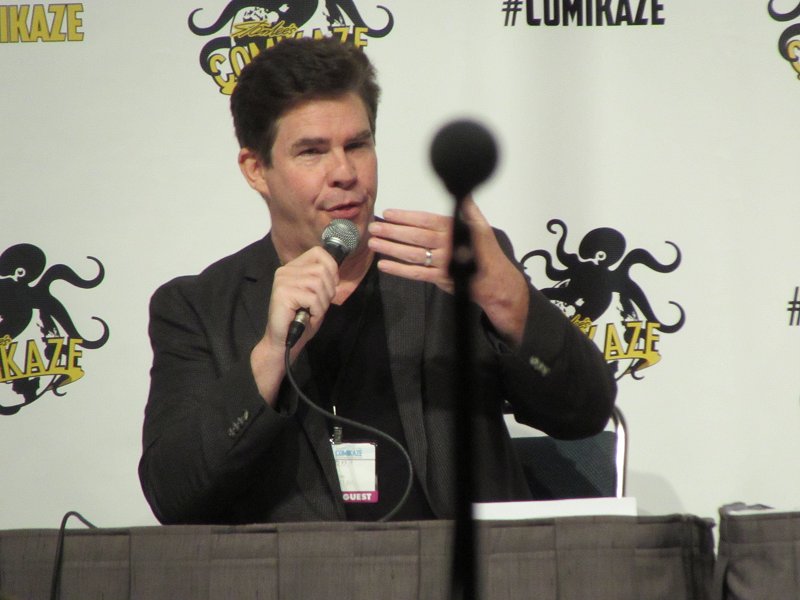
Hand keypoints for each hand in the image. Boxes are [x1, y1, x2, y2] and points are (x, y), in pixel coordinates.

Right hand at [250, 247, 338, 404]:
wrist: (284, 342)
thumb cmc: (301, 320)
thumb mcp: (316, 295)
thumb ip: (323, 280)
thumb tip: (336, 270)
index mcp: (293, 267)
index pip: (319, 253)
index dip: (331, 268)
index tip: (330, 286)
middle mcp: (285, 270)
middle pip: (322, 270)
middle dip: (328, 290)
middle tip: (318, 305)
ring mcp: (282, 280)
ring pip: (319, 283)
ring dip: (322, 302)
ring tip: (312, 312)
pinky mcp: (282, 293)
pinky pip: (312, 297)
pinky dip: (316, 310)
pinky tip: (307, 317)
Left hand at [368, 199, 528, 345]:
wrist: (495, 280)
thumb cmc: (485, 252)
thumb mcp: (480, 225)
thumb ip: (467, 208)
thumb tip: (461, 191)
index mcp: (454, 227)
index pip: (424, 219)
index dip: (405, 216)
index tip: (388, 213)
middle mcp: (447, 243)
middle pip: (414, 236)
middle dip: (392, 231)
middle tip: (373, 227)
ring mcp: (443, 262)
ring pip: (412, 253)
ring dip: (390, 248)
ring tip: (373, 243)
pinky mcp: (440, 278)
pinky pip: (415, 273)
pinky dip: (398, 269)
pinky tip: (384, 265)